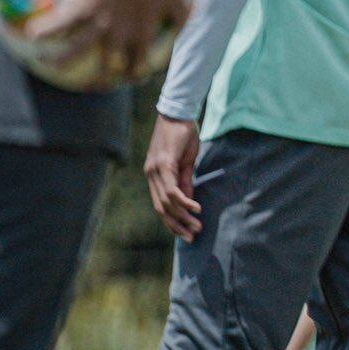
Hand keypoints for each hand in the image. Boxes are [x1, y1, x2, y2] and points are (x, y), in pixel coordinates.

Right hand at [26, 0, 188, 85]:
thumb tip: (189, 25)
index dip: (138, 70)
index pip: (141, 59)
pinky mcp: (81, 6)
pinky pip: (60, 21)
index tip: (135, 76)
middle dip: (104, 76)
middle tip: (96, 83)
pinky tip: (32, 34)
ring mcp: (98, 20)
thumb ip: (181, 14)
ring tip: (50, 65)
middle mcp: (120, 31)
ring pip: (79, 47)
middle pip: (110, 62)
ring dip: (63, 59)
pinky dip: (46, 28)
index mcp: (144, 30)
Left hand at [144, 115, 202, 240]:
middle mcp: (151, 174)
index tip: (186, 232)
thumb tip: (188, 201)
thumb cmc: (183, 135)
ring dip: (183, 217)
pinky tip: (196, 208)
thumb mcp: (186, 162)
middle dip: (177, 225)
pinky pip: (173, 189)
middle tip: (192, 236)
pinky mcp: (164, 164)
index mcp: (154, 175)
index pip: (160, 204)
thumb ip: (185, 181)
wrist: (178, 113)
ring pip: (167, 202)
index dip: (172, 221)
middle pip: (162, 208)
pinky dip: (184, 201)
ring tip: (197, 226)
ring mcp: (155, 170)